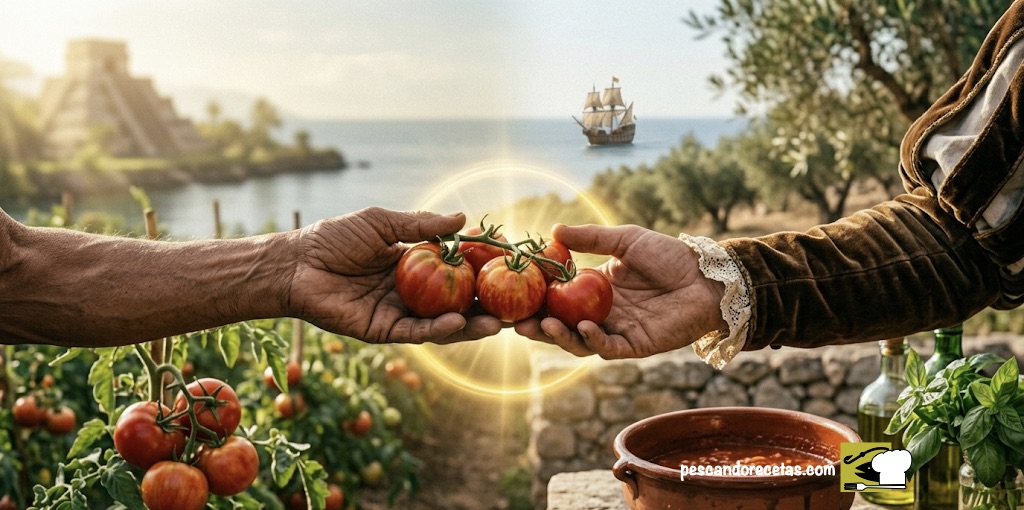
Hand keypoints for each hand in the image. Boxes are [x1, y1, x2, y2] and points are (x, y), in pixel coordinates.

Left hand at [289, 207, 501, 343]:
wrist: (295, 264)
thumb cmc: (333, 238)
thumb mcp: (381, 223)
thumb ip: (421, 225)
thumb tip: (464, 217)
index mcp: (413, 265)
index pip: (456, 269)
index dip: (481, 269)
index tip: (511, 266)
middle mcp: (411, 292)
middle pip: (456, 301)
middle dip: (485, 305)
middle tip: (518, 305)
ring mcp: (399, 313)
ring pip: (442, 323)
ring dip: (470, 324)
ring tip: (499, 322)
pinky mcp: (382, 331)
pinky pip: (416, 332)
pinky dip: (438, 329)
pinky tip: (458, 322)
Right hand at [515, 224, 726, 357]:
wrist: (707, 277)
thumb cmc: (669, 255)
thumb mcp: (625, 240)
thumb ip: (590, 238)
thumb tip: (553, 230)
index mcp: (595, 288)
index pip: (557, 296)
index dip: (536, 298)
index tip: (513, 293)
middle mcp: (601, 313)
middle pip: (562, 324)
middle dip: (538, 326)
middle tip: (516, 322)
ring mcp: (617, 331)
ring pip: (579, 341)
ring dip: (559, 337)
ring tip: (543, 325)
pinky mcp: (635, 346)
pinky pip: (607, 348)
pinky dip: (592, 341)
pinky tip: (583, 327)